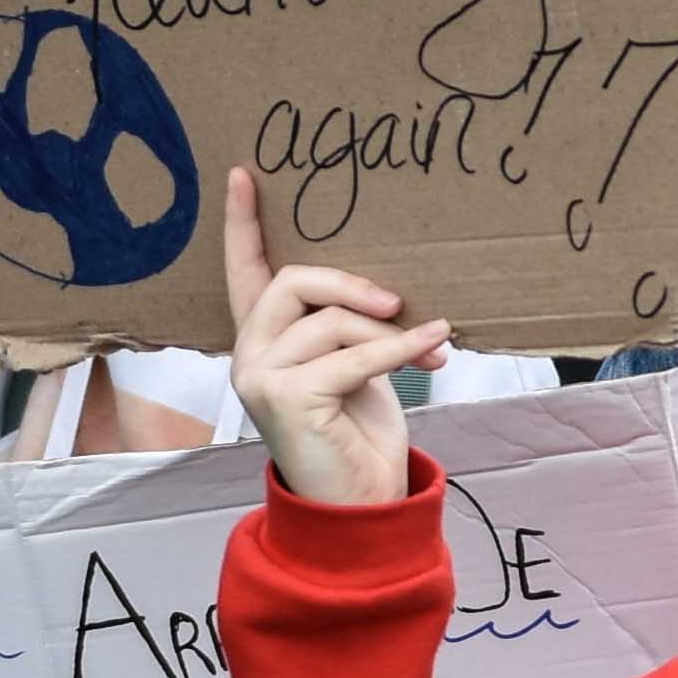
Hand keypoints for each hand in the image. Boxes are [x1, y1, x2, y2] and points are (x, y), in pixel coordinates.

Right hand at [222, 167, 441, 507]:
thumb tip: (390, 292)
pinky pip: (351, 357)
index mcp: (265, 339)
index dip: (242, 224)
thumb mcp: (356, 366)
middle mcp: (250, 354)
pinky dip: (399, 348)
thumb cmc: (358, 434)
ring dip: (387, 333)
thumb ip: (350, 325)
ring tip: (429, 349)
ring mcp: (259, 377)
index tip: (243, 175)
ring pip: (329, 321)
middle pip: (294, 281)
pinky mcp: (284, 399)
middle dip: (352, 285)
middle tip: (401, 302)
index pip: (244, 272)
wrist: (359, 502)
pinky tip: (435, 345)